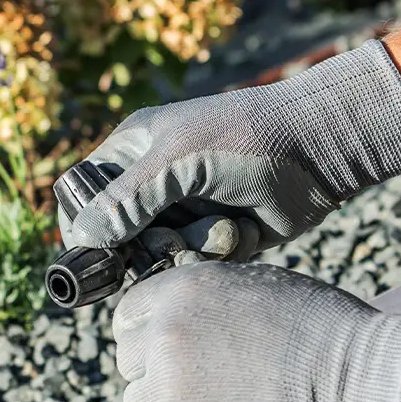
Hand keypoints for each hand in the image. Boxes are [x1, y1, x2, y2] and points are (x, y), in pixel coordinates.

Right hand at [60, 40, 400, 253]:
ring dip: (192, 249)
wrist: (318, 150)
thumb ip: (126, 201)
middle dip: (151, 246)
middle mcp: (156, 184)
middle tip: (173, 241)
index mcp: (134, 152)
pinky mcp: (217, 236)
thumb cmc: (244, 138)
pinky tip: (245, 231)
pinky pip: (198, 263)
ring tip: (225, 227)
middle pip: (122, 238)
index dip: (86, 227)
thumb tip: (82, 238)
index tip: (100, 256)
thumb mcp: (177, 161)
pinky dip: (220, 253)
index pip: (84, 194)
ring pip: (161, 257)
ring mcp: (187, 211)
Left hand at [113, 261, 400, 401]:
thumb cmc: (321, 331)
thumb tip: (177, 317)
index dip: (149, 331)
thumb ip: (206, 299)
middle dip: (156, 370)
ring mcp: (167, 386)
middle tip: (200, 382)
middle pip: (127, 360)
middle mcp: (165, 332)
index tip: (171, 348)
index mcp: (183, 289)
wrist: (357, 383)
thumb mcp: (257, 286)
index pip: (129, 313)